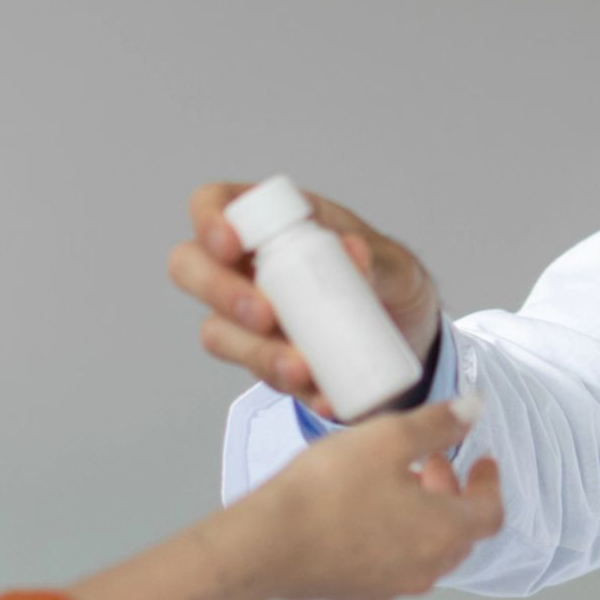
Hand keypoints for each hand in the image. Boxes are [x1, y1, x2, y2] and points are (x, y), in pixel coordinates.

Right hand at [172, 182, 441, 414]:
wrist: (409, 330)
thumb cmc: (386, 277)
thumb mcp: (392, 262)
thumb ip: (373, 256)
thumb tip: (353, 252)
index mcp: (270, 221)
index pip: (213, 203)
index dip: (209, 220)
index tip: (231, 246)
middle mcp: (245, 265)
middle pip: (191, 267)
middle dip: (220, 293)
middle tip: (265, 315)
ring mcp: (247, 315)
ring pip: (217, 331)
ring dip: (255, 352)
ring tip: (301, 368)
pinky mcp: (264, 358)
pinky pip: (259, 375)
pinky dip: (291, 388)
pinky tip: (324, 396)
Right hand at [258, 396, 501, 599]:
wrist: (266, 545)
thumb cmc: (328, 491)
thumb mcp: (389, 438)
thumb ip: (438, 423)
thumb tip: (474, 409)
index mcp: (445, 532)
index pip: (490, 512)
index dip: (489, 483)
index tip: (482, 461)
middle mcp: (426, 568)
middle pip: (460, 532)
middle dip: (453, 494)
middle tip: (431, 462)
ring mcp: (392, 585)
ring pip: (427, 549)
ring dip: (424, 515)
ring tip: (396, 481)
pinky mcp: (359, 592)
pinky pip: (394, 563)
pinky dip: (397, 535)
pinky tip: (365, 509)